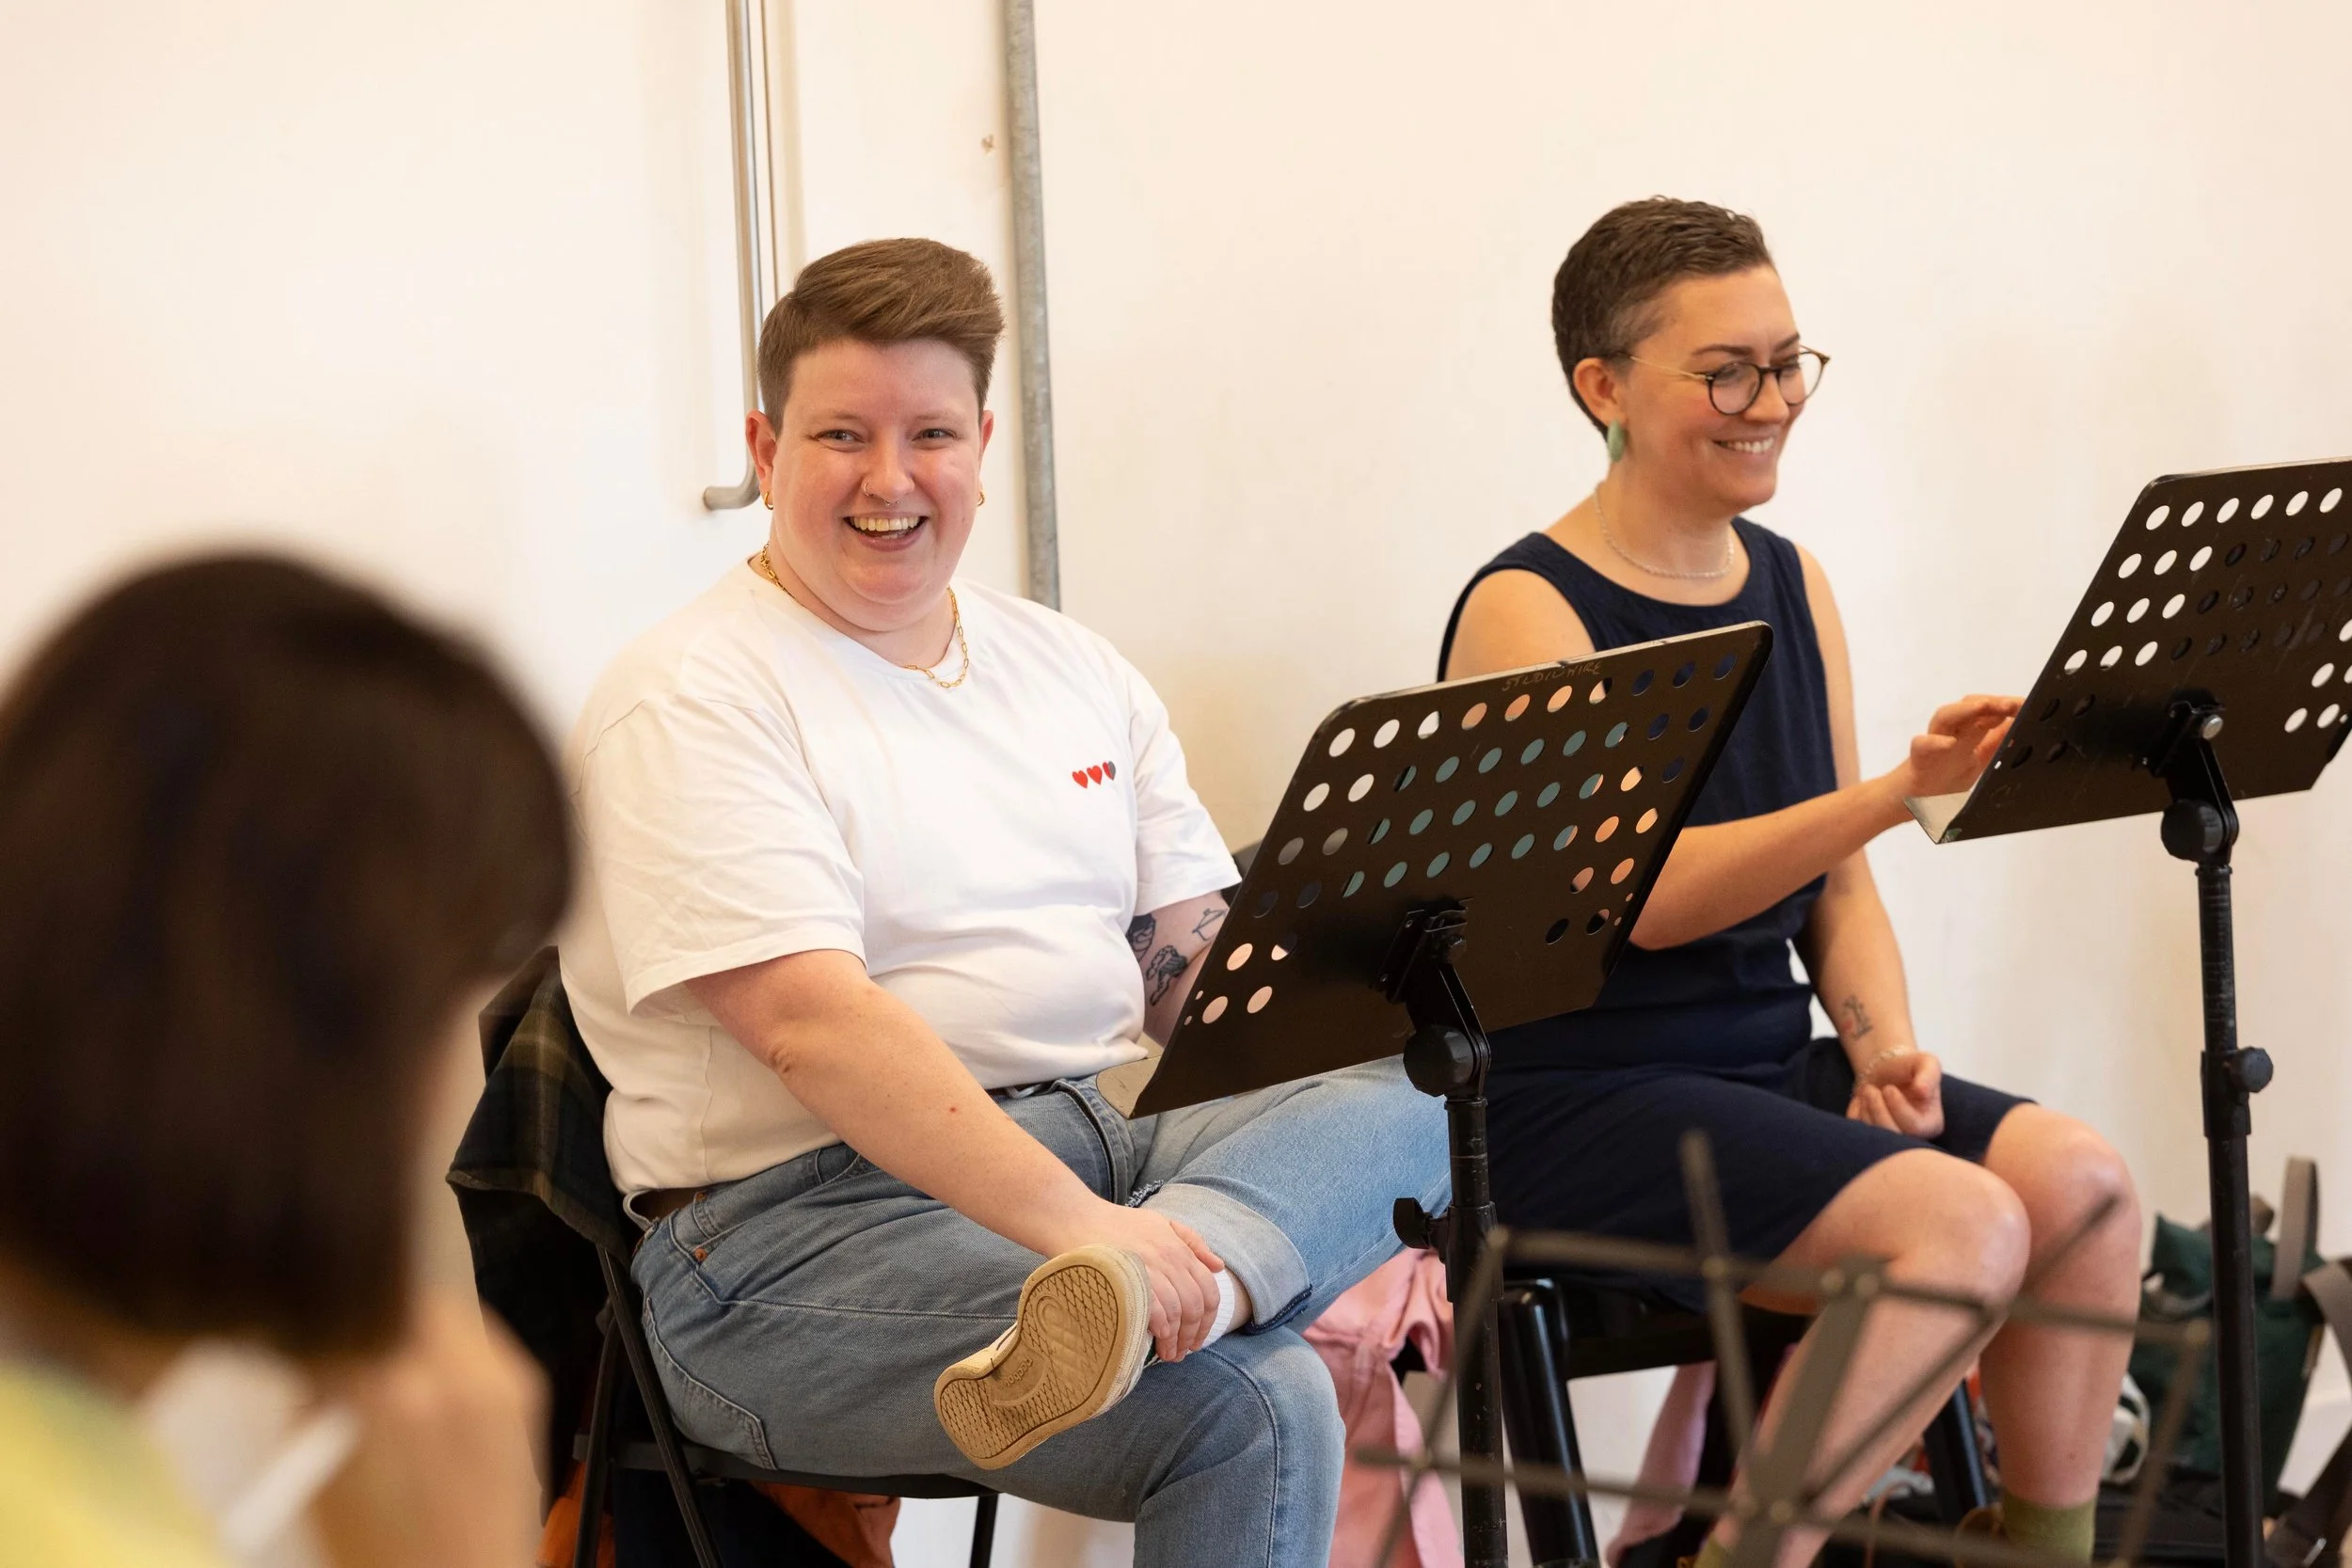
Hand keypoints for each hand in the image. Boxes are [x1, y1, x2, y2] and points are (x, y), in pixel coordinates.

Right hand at [309, 1291, 545, 1567]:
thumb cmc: (386, 1554)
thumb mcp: (323, 1482)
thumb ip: (315, 1405)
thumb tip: (313, 1352)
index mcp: (388, 1399)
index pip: (345, 1313)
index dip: (323, 1318)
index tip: (311, 1330)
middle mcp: (451, 1376)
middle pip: (401, 1295)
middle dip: (371, 1311)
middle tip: (351, 1339)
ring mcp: (498, 1378)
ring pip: (444, 1307)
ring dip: (411, 1322)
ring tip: (390, 1363)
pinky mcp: (527, 1386)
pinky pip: (480, 1335)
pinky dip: (449, 1344)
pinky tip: (431, 1382)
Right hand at [1040, 1200, 1226, 1362]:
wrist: (1075, 1217)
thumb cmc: (1115, 1224)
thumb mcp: (1161, 1223)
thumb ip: (1192, 1241)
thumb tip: (1218, 1266)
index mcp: (1178, 1247)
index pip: (1209, 1289)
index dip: (1208, 1319)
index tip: (1197, 1337)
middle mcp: (1169, 1257)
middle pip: (1195, 1304)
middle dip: (1193, 1334)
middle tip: (1183, 1352)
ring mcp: (1149, 1267)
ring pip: (1178, 1311)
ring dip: (1177, 1339)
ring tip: (1169, 1353)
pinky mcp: (1128, 1278)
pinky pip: (1156, 1310)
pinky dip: (1162, 1329)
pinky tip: (1157, 1340)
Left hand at [1847, 1049, 1944, 1139]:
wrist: (1885, 1070)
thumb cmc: (1909, 1068)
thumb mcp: (1926, 1063)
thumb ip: (1929, 1075)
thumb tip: (1922, 1091)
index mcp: (1931, 1124)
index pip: (1914, 1127)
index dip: (1898, 1107)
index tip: (1889, 1088)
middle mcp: (1912, 1137)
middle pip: (1892, 1134)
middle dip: (1877, 1109)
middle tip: (1871, 1089)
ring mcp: (1891, 1138)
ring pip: (1874, 1135)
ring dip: (1865, 1109)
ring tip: (1868, 1090)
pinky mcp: (1871, 1135)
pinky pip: (1859, 1132)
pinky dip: (1856, 1114)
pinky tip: (1862, 1100)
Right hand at [1889, 695, 2019, 800]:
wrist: (1912, 800)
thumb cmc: (1944, 777)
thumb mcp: (1979, 760)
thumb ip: (1996, 743)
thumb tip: (2019, 727)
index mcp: (1967, 733)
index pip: (1987, 710)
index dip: (2006, 705)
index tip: (2027, 704)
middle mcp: (1951, 733)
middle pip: (1967, 707)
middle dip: (1990, 703)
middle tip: (2012, 704)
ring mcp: (1934, 743)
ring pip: (1944, 717)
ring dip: (1964, 710)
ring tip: (1984, 707)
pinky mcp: (1919, 758)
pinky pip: (1922, 745)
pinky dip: (1934, 742)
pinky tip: (1949, 744)